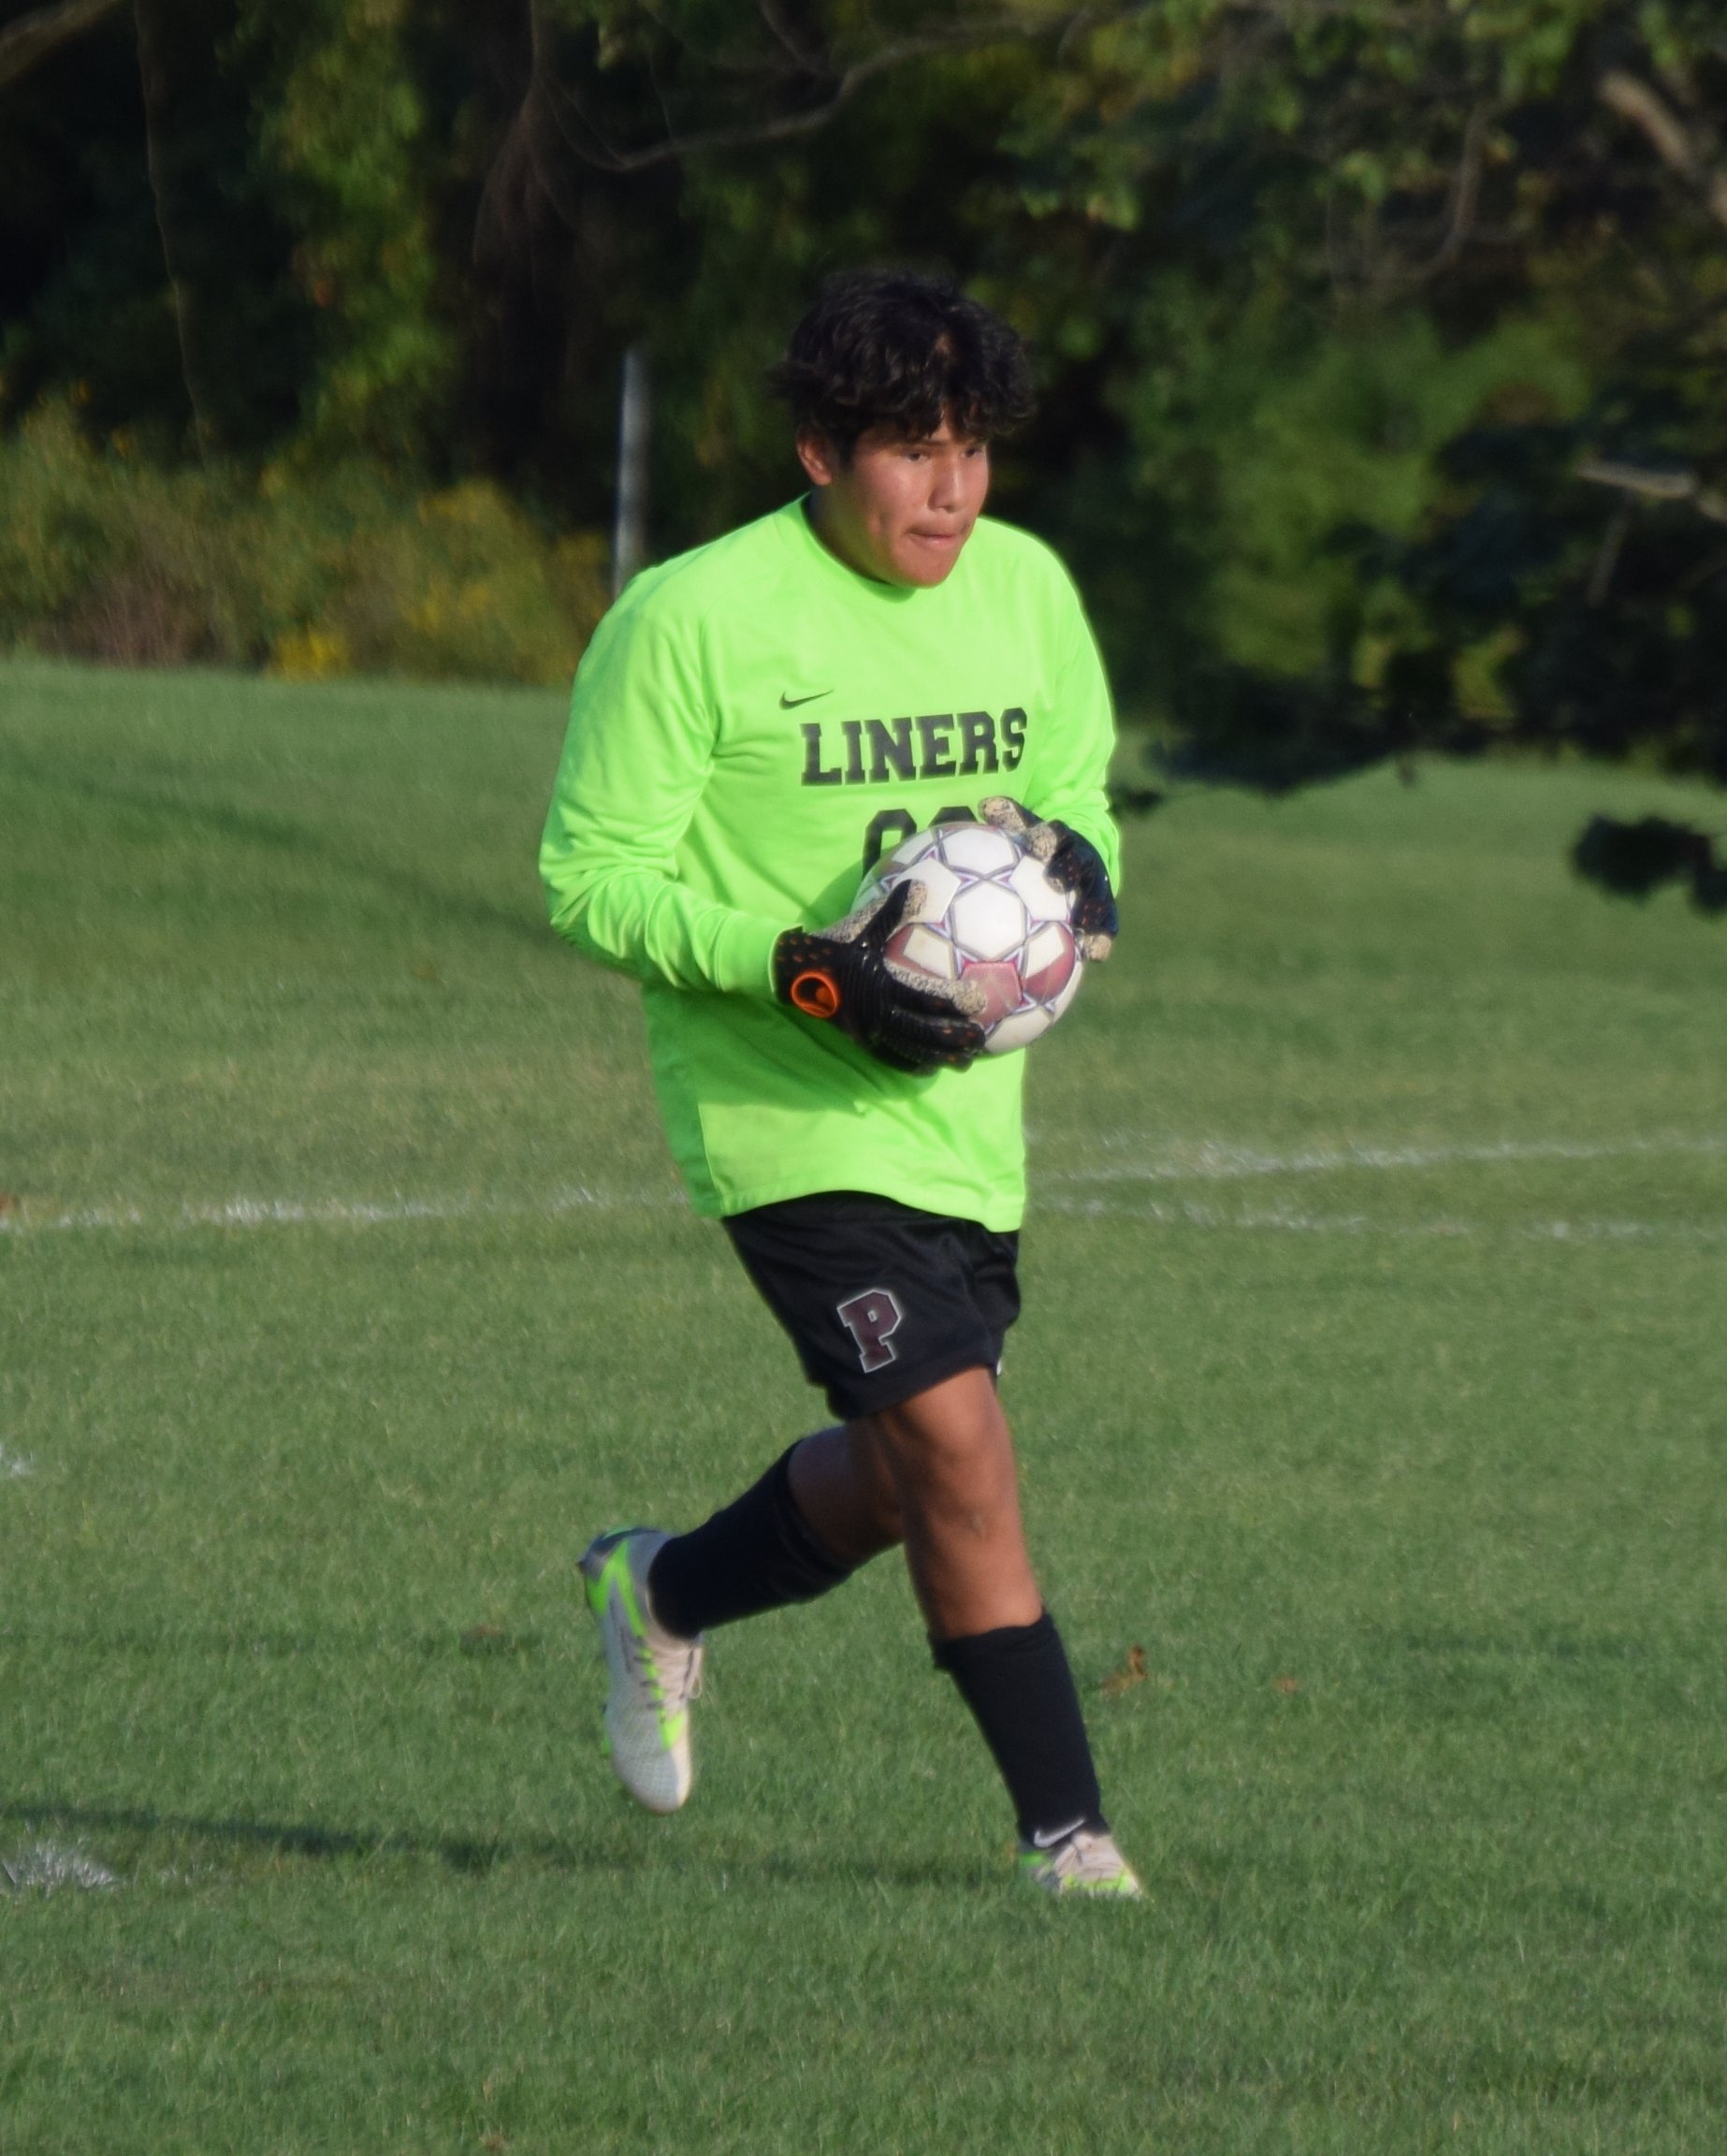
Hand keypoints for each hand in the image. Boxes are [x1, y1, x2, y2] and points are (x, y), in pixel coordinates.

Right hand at [773, 880, 986, 1074]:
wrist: (793, 972)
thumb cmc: (833, 946)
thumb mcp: (862, 926)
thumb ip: (893, 910)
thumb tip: (922, 886)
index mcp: (879, 982)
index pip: (923, 996)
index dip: (952, 1001)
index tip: (979, 1002)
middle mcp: (876, 1012)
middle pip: (923, 1031)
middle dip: (954, 1037)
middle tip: (980, 1038)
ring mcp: (868, 1030)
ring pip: (910, 1050)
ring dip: (940, 1057)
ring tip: (966, 1062)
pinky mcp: (860, 1040)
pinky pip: (889, 1058)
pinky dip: (911, 1065)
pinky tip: (931, 1069)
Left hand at [980, 797, 1117, 958]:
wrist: (1079, 853)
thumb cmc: (1039, 845)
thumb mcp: (1026, 828)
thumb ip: (1008, 820)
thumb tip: (985, 805)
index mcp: (1062, 839)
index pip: (1055, 835)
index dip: (1046, 839)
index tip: (1036, 847)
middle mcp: (1083, 860)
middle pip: (1079, 865)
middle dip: (1069, 872)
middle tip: (1056, 884)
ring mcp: (1096, 885)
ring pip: (1098, 898)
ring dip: (1093, 914)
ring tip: (1084, 932)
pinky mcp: (1105, 910)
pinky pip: (1106, 926)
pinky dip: (1101, 939)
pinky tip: (1093, 955)